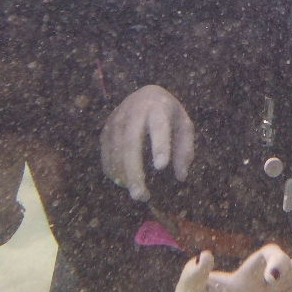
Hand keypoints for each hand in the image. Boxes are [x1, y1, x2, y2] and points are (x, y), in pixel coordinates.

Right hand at [100, 85, 194, 201]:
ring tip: (138, 194)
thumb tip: (181, 176)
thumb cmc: (168, 115)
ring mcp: (117, 119)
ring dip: (124, 175)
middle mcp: (134, 111)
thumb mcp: (184, 125)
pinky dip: (113, 171)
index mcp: (158, 107)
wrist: (144, 95)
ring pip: (116, 150)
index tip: (161, 167)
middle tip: (141, 196)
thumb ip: (185, 149)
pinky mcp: (106, 129)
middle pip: (131, 143)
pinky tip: (124, 182)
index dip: (159, 146)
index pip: (159, 127)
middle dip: (134, 171)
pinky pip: (106, 153)